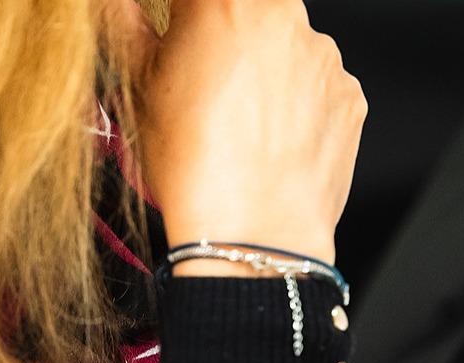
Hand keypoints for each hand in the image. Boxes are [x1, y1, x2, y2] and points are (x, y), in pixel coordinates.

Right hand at [108, 0, 365, 265]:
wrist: (254, 237)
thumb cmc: (195, 167)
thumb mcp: (137, 83)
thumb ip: (123, 20)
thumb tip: (113, 5)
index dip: (186, 14)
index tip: (181, 35)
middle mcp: (284, 15)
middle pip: (251, 6)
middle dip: (228, 30)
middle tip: (205, 78)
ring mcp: (324, 57)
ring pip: (288, 44)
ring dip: (266, 65)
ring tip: (240, 118)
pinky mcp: (350, 96)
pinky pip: (319, 84)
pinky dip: (299, 102)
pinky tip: (273, 136)